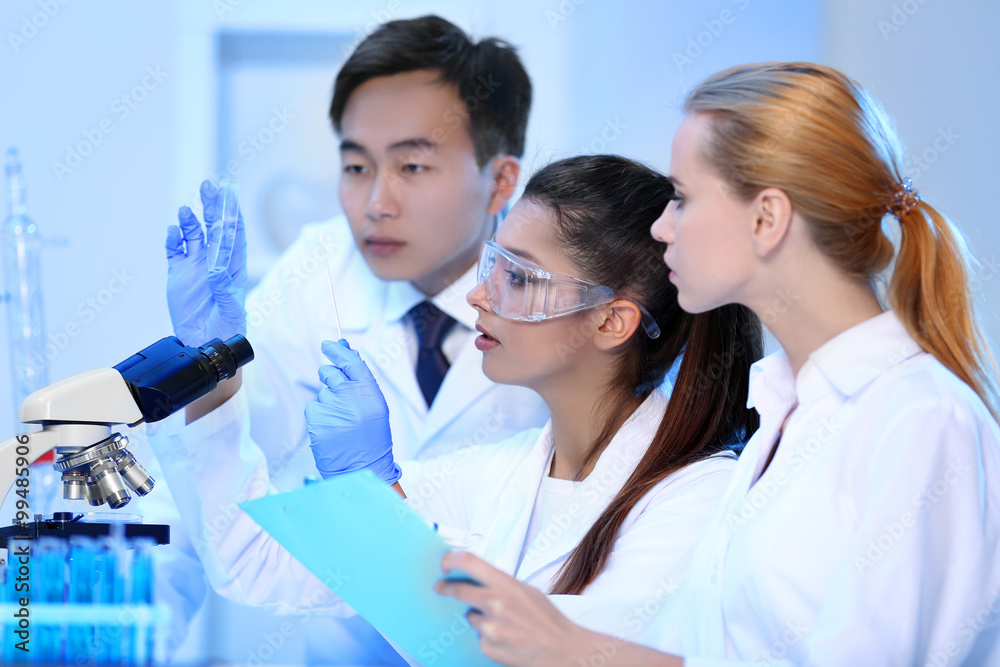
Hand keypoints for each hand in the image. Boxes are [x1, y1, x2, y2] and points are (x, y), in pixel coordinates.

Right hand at [166, 180, 246, 346]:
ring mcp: (195, 265)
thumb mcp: (231, 307)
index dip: (233, 213)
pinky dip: (173, 239)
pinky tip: (173, 231)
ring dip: (189, 221)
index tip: (231, 194)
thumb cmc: (227, 326)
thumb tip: (216, 268)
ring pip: (193, 235)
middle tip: (208, 186)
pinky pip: (174, 250)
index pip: (234, 234)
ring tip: (186, 210)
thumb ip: (223, 286)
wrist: (205, 342)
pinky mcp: (178, 272)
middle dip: (212, 207)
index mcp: (234, 265)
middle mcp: (215, 261)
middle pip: (214, 227)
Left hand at [306, 339, 400, 484]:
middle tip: (337, 395)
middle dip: (329, 377)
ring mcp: (333, 410)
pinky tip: (331, 430)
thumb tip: (346, 350)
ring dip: (328, 404)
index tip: (328, 344)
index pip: (352, 363)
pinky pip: (313, 409)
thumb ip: (360, 380)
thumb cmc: (371, 438)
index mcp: (371, 395)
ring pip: (321, 394)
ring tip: (341, 424)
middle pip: (330, 374)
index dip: (339, 350)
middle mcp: (352, 399)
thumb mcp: (374, 408)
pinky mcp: (317, 422)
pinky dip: (319, 417)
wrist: (363, 470)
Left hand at [433, 551, 598, 666]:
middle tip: (442, 588)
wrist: (561, 650)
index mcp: (505, 585)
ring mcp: (489, 627)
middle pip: (458, 589)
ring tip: (502, 623)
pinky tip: (505, 637)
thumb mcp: (526, 591)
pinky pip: (478, 636)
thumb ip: (501, 584)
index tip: (444, 564)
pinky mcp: (487, 646)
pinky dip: (487, 636)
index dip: (451, 559)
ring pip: (470, 616)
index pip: (469, 562)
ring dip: (478, 617)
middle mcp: (494, 604)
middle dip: (446, 588)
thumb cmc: (549, 621)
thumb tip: (478, 578)